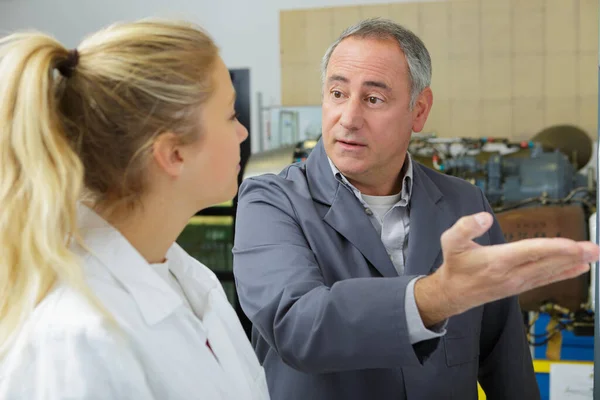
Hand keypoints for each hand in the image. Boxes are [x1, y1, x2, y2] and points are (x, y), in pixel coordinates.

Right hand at [415, 212, 599, 325]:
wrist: (453, 293)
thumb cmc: (454, 265)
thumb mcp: (450, 241)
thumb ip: (466, 227)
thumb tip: (484, 217)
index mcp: (496, 261)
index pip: (531, 252)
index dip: (554, 248)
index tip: (574, 245)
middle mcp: (511, 274)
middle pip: (547, 263)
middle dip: (573, 255)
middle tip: (595, 248)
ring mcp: (518, 282)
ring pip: (550, 271)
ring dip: (574, 263)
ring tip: (593, 254)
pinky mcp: (521, 286)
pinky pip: (547, 279)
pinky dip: (565, 273)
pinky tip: (579, 268)